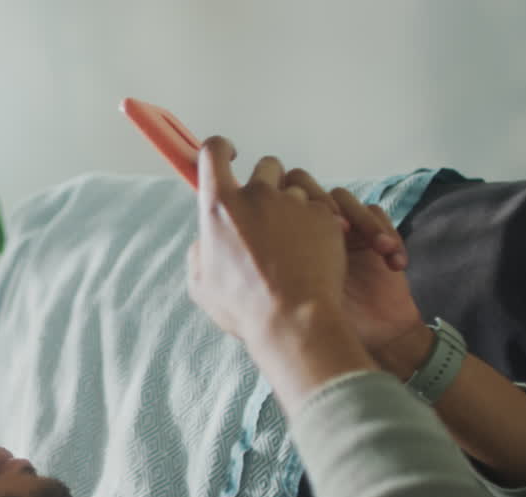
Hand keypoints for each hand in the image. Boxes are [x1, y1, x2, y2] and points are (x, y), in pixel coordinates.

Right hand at [187, 137, 347, 345]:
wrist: (292, 320)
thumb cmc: (244, 307)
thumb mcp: (202, 285)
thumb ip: (201, 252)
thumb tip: (207, 239)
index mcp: (219, 207)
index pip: (213, 152)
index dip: (221, 147)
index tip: (229, 154)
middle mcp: (256, 196)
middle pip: (266, 166)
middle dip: (268, 183)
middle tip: (268, 215)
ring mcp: (293, 203)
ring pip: (296, 190)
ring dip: (293, 208)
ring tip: (292, 245)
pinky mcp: (324, 216)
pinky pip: (320, 210)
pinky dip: (317, 225)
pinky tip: (311, 254)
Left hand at [278, 171, 425, 371]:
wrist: (371, 341)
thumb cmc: (327, 326)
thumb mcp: (290, 300)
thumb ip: (268, 271)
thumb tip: (246, 253)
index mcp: (283, 241)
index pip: (279, 202)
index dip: (293, 209)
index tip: (311, 240)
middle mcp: (311, 232)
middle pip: (315, 192)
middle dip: (331, 208)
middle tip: (343, 232)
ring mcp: (341, 232)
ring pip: (350, 202)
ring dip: (367, 223)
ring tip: (380, 249)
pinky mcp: (371, 236)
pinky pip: (379, 215)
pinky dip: (390, 236)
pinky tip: (394, 263)